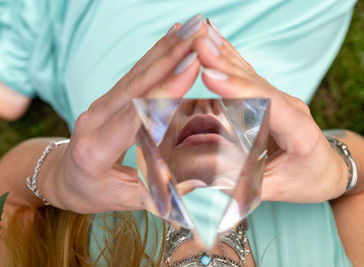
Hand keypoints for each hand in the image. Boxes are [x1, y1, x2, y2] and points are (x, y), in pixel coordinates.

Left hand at [40, 17, 208, 212]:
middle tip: (196, 38)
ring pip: (134, 75)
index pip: (135, 115)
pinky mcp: (106, 99)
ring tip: (187, 31)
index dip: (163, 91)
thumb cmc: (89, 191)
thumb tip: (195, 185)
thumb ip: (154, 194)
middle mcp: (94, 120)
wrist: (60, 175)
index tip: (190, 68)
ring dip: (162, 51)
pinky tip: (168, 40)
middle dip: (167, 59)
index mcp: (96, 148)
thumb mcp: (120, 200)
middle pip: (134, 85)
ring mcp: (99, 106)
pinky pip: (132, 76)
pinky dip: (153, 56)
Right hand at [194, 22, 347, 202]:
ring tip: (200, 37)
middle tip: (198, 46)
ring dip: (224, 55)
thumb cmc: (309, 180)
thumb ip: (247, 185)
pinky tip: (215, 41)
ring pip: (250, 75)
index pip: (270, 106)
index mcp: (300, 132)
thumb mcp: (279, 189)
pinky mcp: (270, 97)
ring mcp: (281, 100)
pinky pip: (248, 75)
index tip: (212, 77)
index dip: (240, 90)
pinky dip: (230, 57)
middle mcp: (292, 109)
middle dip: (225, 64)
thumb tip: (206, 180)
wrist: (329, 169)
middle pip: (257, 83)